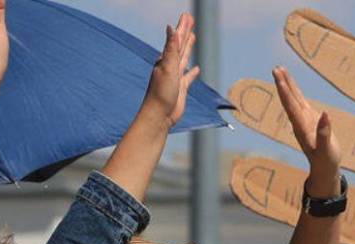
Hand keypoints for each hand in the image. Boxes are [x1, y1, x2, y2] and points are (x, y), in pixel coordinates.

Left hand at [140, 13, 199, 128]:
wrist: (159, 117)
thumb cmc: (161, 93)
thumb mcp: (167, 67)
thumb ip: (171, 48)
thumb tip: (170, 28)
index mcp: (166, 61)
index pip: (176, 39)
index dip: (182, 27)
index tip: (186, 15)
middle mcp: (170, 67)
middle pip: (180, 46)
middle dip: (184, 32)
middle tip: (189, 19)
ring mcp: (175, 78)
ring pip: (184, 58)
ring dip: (188, 48)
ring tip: (192, 37)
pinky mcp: (180, 89)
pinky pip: (188, 77)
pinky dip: (192, 72)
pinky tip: (196, 69)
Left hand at [273, 66, 341, 190]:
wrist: (324, 169)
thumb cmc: (325, 160)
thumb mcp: (326, 149)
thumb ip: (324, 133)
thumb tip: (325, 114)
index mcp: (302, 127)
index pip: (291, 106)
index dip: (286, 92)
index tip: (280, 79)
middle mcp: (300, 122)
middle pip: (289, 99)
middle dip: (283, 83)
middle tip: (276, 68)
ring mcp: (304, 120)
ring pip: (294, 99)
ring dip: (288, 85)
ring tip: (281, 71)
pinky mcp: (310, 120)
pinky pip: (301, 102)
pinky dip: (296, 92)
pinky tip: (292, 85)